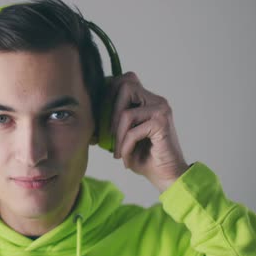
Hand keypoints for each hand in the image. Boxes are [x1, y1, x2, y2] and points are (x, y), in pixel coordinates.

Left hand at [108, 71, 188, 192]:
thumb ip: (112, 120)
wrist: (165, 176)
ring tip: (117, 152)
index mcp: (148, 100)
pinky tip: (125, 157)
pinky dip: (126, 146)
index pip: (126, 79)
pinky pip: (133, 130)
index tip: (103, 117)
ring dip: (117, 136)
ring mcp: (161, 110)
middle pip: (125, 85)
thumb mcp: (122, 135)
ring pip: (125, 112)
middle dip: (110, 111)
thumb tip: (90, 110)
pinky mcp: (162, 123)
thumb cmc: (143, 157)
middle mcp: (156, 101)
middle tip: (108, 134)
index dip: (110, 92)